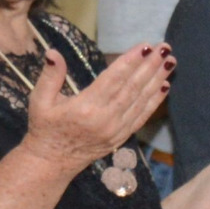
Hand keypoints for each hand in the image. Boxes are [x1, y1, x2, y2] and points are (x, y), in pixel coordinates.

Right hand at [18, 44, 169, 171]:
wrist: (52, 163)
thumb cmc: (45, 128)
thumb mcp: (39, 101)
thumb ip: (49, 76)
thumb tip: (53, 53)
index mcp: (85, 108)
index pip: (114, 79)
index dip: (131, 61)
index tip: (146, 45)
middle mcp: (105, 119)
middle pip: (132, 88)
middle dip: (151, 66)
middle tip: (165, 47)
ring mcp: (115, 130)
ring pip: (141, 101)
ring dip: (157, 80)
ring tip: (170, 61)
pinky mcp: (121, 137)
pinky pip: (142, 116)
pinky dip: (155, 101)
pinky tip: (165, 85)